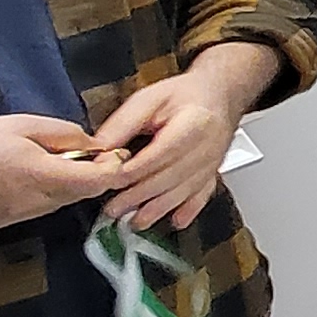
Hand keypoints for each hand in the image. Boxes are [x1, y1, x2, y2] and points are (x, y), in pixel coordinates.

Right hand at [0, 113, 130, 231]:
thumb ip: (61, 135)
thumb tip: (94, 145)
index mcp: (43, 179)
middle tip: (78, 152)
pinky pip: (35, 210)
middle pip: (81, 195)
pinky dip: (41, 194)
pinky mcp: (1, 225)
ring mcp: (17, 219)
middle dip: (89, 175)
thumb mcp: (16, 125)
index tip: (109, 152)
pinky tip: (18, 176)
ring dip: (64, 185)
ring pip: (58, 204)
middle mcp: (36, 206)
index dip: (112, 169)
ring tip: (43, 159)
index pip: (99, 184)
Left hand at [95, 44, 274, 229]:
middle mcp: (207, 146)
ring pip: (185, 191)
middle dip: (139, 196)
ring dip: (159, 209)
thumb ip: (123, 124)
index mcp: (192, 124)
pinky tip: (176, 221)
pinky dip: (189, 211)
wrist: (218, 94)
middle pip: (171, 177)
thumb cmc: (182, 96)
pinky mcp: (214, 172)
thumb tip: (98, 150)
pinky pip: (203, 195)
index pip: (160, 153)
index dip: (132, 170)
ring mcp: (212, 162)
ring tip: (135, 221)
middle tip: (113, 209)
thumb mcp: (149, 98)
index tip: (109, 181)